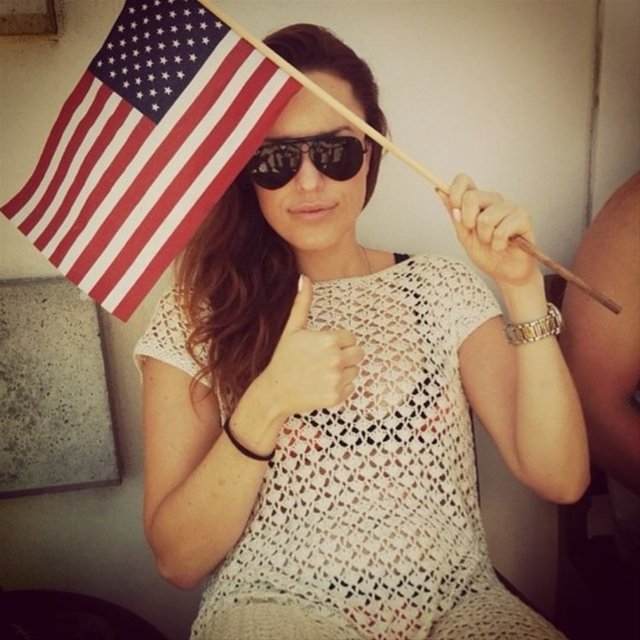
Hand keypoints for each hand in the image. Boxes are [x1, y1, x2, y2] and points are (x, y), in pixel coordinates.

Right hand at [259, 275, 364, 415]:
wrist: (275, 391)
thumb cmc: (284, 358)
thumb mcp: (292, 329)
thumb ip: (302, 303)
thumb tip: (304, 278)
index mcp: (328, 340)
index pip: (351, 338)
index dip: (338, 341)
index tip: (322, 348)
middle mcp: (336, 359)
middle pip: (359, 353)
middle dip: (346, 355)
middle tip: (325, 360)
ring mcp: (337, 379)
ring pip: (356, 371)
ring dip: (344, 372)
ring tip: (322, 372)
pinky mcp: (337, 396)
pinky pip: (351, 388)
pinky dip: (340, 388)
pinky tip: (322, 385)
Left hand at [438, 174, 540, 286]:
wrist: (505, 272)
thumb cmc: (486, 254)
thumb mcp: (464, 236)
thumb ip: (455, 216)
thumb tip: (439, 191)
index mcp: (478, 202)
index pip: (463, 180)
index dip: (455, 192)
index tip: (455, 212)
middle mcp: (494, 200)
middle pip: (471, 197)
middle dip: (468, 222)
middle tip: (476, 235)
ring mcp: (510, 207)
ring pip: (486, 218)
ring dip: (485, 237)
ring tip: (492, 243)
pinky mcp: (523, 217)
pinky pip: (501, 231)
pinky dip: (498, 245)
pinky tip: (503, 246)